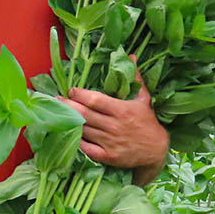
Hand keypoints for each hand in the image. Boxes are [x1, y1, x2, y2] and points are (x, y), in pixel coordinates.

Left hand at [58, 57, 168, 181]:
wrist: (157, 150)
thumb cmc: (148, 122)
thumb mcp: (143, 98)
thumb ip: (134, 78)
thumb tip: (130, 56)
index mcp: (121, 110)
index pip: (94, 100)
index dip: (79, 94)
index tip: (71, 91)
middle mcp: (114, 126)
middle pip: (84, 114)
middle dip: (68, 105)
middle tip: (57, 99)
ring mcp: (110, 142)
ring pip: (83, 130)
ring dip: (69, 121)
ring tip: (58, 114)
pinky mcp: (107, 156)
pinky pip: (86, 149)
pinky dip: (77, 141)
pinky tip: (69, 133)